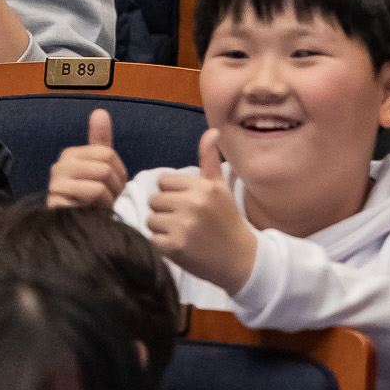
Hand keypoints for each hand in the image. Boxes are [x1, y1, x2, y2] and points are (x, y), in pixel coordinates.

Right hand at [44, 108, 129, 207]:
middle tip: (110, 198)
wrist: (75, 222)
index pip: (108, 154)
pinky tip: (90, 212)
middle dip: (114, 188)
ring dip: (106, 201)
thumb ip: (100, 139)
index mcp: (70, 154)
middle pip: (104, 170)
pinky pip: (87, 205)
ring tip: (101, 205)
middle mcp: (59, 167)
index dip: (120, 172)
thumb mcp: (99, 164)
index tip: (116, 184)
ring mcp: (54, 187)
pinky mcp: (55, 207)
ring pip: (98, 188)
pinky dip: (96, 211)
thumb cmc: (90, 191)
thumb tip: (100, 111)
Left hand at [147, 130, 258, 292]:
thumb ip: (209, 160)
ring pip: (151, 219)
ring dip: (161, 228)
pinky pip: (152, 238)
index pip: (164, 181)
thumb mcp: (221, 187)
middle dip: (165, 210)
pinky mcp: (175, 246)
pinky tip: (179, 246)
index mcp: (203, 187)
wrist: (239, 258)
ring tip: (182, 233)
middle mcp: (193, 203)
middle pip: (155, 200)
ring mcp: (184, 225)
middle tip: (185, 221)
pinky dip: (161, 245)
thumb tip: (212, 130)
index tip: (186, 204)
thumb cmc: (227, 220)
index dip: (172, 193)